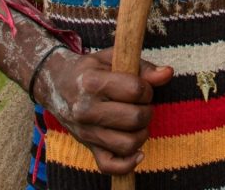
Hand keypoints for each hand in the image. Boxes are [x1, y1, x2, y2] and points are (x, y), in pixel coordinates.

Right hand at [34, 45, 172, 174]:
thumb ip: (142, 66)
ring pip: (128, 144)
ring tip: (138, 122)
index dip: (147, 88)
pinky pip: (110, 166)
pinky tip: (138, 152)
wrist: (56, 83)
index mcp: (92, 82)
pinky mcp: (87, 147)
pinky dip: (128, 163)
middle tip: (142, 104)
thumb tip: (168, 73)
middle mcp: (86, 109)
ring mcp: (86, 131)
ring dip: (142, 133)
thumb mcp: (112, 58)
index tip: (143, 87)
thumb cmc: (90, 69)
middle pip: (134, 118)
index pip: (135, 90)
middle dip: (147, 110)